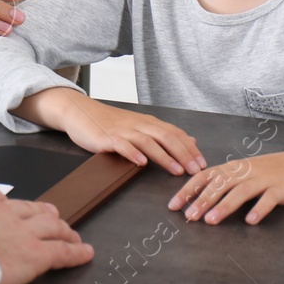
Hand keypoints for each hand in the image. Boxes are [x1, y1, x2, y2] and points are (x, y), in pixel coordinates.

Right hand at [0, 187, 93, 283]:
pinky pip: (62, 252)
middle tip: (54, 216)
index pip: (1, 199)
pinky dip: (77, 252)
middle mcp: (3, 211)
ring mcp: (21, 232)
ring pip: (52, 226)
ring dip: (64, 230)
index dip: (12, 207)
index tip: (15, 212)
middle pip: (32, 209)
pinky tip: (86, 253)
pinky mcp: (34, 255)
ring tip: (72, 235)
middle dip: (45, 213)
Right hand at [20, 88, 204, 175]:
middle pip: (166, 137)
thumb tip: (191, 140)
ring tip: (176, 171)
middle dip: (184, 154)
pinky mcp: (106, 138)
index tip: (203, 164)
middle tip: (197, 170)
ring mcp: (122, 131)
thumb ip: (164, 133)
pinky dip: (132, 153)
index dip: (190, 149)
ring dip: (164, 157)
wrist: (79, 112)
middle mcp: (138, 125)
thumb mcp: (139, 126)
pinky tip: (140, 163)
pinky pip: (121, 145)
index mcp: (148, 123)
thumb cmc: (109, 123)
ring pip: (147, 142)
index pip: (175, 133)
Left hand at [168, 137, 283, 224]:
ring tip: (211, 221)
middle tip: (188, 217)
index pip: (205, 177)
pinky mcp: (281, 188)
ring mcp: (264, 179)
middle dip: (201, 201)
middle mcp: (246, 171)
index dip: (188, 190)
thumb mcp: (247, 172)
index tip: (173, 205)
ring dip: (224, 206)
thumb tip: (201, 196)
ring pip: (240, 192)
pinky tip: (251, 221)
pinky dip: (259, 209)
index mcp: (234, 168)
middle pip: (219, 185)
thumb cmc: (274, 171)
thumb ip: (227, 181)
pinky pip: (269, 199)